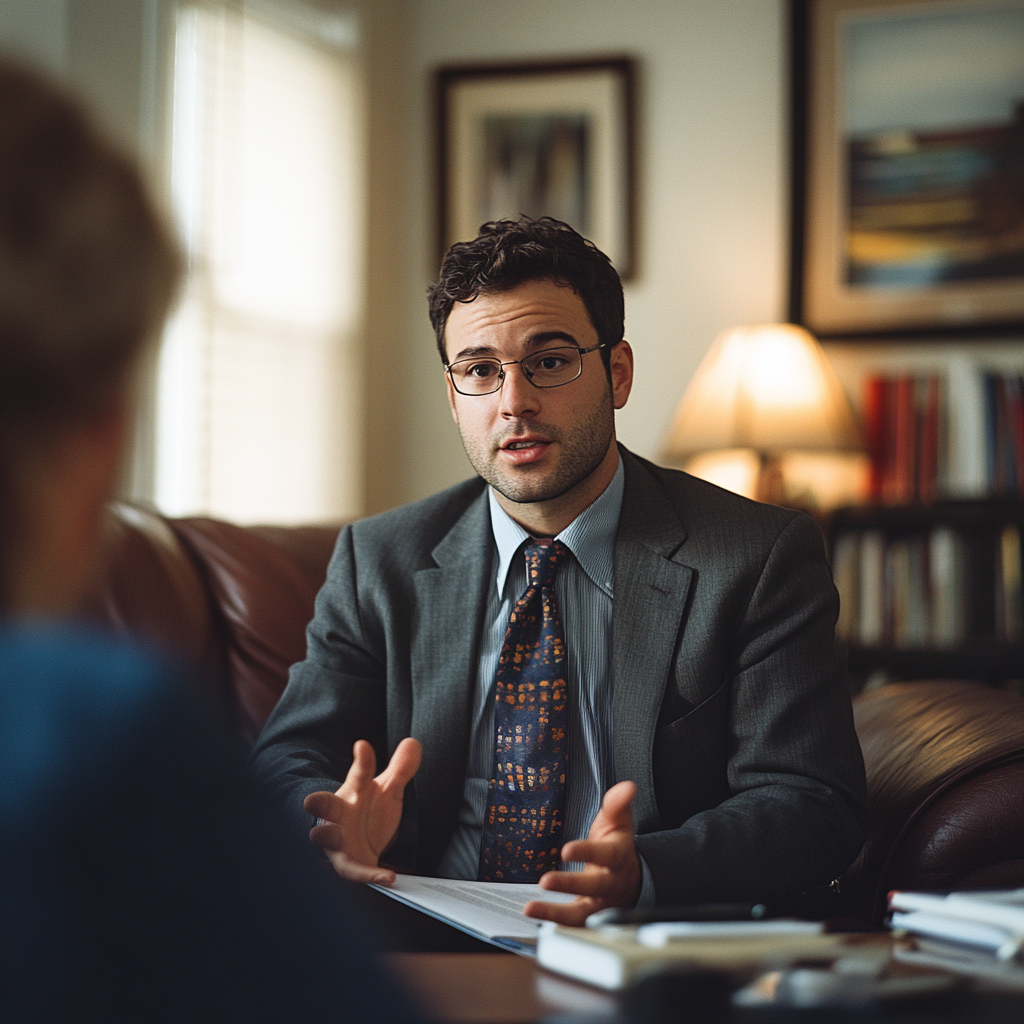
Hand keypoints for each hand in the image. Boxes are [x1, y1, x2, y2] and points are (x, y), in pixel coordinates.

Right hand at [303, 737, 421, 884]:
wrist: (359, 845)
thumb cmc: (368, 813)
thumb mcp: (388, 791)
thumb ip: (401, 769)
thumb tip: (413, 743)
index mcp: (352, 793)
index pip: (358, 774)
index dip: (362, 761)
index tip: (363, 746)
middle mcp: (340, 815)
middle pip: (327, 805)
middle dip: (318, 802)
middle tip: (312, 800)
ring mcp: (339, 840)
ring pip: (326, 838)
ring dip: (325, 835)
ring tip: (328, 834)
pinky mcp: (347, 864)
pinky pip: (355, 871)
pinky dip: (370, 874)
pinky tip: (388, 876)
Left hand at [523, 780, 640, 926]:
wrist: (630, 879)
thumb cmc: (618, 845)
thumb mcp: (619, 822)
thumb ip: (618, 803)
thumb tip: (628, 786)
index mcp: (618, 858)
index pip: (605, 855)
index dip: (587, 853)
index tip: (566, 850)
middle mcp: (609, 884)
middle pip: (593, 887)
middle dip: (570, 885)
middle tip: (545, 881)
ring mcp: (599, 904)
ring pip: (581, 914)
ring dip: (556, 913)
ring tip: (530, 908)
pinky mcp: (588, 917)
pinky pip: (572, 924)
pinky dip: (554, 923)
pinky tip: (533, 916)